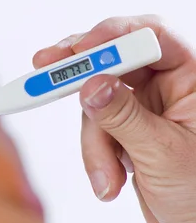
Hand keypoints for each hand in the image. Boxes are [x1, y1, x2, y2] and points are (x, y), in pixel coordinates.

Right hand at [33, 15, 195, 222]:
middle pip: (115, 59)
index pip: (152, 38)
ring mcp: (147, 108)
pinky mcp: (128, 131)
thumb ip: (124, 116)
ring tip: (109, 181)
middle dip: (81, 72)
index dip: (112, 37)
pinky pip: (96, 129)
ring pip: (98, 102)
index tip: (76, 51)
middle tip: (42, 65)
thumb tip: (90, 83)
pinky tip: (111, 185)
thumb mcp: (162, 155)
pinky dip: (95, 156)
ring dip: (94, 143)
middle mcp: (170, 86)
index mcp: (193, 79)